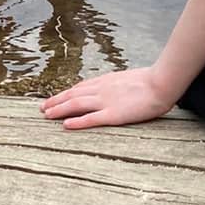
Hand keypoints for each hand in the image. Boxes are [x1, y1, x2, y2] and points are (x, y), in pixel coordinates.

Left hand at [42, 66, 179, 130]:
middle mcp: (102, 89)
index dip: (66, 93)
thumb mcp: (129, 78)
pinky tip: (65, 125)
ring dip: (59, 109)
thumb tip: (114, 88)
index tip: (56, 98)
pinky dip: (76, 122)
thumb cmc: (151, 82)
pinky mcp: (113, 114)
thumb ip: (118, 84)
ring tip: (46, 115)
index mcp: (106, 81)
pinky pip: (91, 118)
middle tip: (42, 108)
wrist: (161, 83)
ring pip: (76, 105)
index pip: (80, 87)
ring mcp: (106, 101)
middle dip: (56, 101)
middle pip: (73, 95)